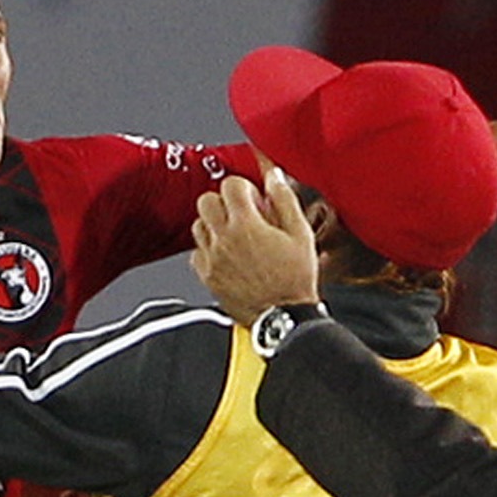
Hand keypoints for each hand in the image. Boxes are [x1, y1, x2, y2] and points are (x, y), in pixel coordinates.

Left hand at [191, 168, 320, 324]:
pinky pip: (196, 254)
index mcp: (247, 226)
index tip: (254, 199)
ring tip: (233, 235)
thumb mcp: (301, 235)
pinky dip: (207, 250)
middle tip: (240, 214)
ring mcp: (213, 260)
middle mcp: (225, 240)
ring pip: (198, 226)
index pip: (230, 185)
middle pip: (206, 201)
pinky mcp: (208, 278)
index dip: (244, 187)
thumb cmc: (295, 282)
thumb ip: (285, 200)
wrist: (284, 319)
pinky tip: (226, 255)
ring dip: (213, 225)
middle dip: (224, 202)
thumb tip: (273, 177)